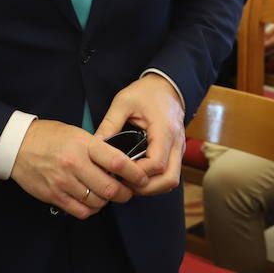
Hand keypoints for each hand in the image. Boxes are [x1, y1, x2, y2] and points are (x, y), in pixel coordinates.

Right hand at [11, 120, 144, 218]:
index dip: (135, 173)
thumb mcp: (77, 133)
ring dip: (107, 201)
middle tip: (128, 191)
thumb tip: (121, 165)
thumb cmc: (51, 136)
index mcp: (84, 144)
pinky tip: (91, 201)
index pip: (117, 162)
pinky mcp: (53, 195)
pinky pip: (80, 211)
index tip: (143, 178)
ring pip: (97, 202)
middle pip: (110, 188)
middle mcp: (74, 164)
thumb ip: (98, 148)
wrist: (17, 145)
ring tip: (107, 194)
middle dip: (124, 193)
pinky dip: (90, 209)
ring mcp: (63, 182)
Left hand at [95, 75, 184, 196]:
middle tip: (124, 184)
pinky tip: (138, 176)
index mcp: (164, 130)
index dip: (137, 174)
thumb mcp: (123, 102)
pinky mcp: (177, 151)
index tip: (119, 173)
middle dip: (146, 188)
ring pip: (171, 180)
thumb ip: (109, 123)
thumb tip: (94, 145)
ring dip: (152, 187)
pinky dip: (156, 181)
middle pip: (169, 179)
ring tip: (129, 182)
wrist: (167, 84)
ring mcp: (179, 148)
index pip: (156, 164)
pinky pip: (170, 174)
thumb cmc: (146, 91)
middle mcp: (177, 142)